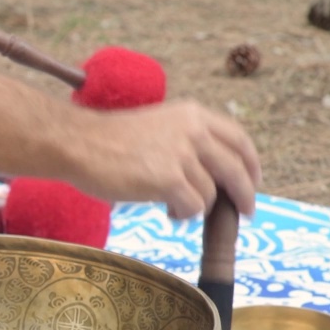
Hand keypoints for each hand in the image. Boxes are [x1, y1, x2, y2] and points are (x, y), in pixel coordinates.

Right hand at [70, 100, 261, 218]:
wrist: (77, 144)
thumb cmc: (108, 141)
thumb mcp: (158, 127)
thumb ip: (187, 141)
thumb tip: (211, 175)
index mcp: (193, 115)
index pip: (238, 139)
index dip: (251, 163)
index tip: (252, 181)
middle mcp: (193, 131)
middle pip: (236, 169)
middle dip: (244, 195)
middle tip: (246, 212)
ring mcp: (182, 155)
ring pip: (211, 193)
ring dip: (197, 207)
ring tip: (174, 208)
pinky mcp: (168, 179)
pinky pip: (194, 206)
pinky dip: (184, 215)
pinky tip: (168, 213)